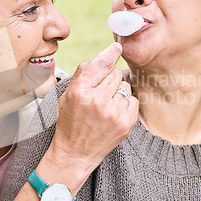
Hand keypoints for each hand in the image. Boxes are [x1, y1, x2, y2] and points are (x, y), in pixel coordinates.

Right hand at [49, 42, 138, 172]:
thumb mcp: (67, 95)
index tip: (117, 47)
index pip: (102, 64)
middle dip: (109, 79)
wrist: (75, 153)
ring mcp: (113, 113)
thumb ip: (84, 74)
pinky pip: (134, 100)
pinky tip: (114, 112)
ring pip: (125, 86)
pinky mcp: (126, 123)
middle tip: (100, 93)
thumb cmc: (70, 121)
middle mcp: (97, 101)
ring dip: (118, 91)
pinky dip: (126, 103)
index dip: (111, 53)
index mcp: (80, 91)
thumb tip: (105, 55)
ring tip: (105, 105)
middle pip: (115, 74)